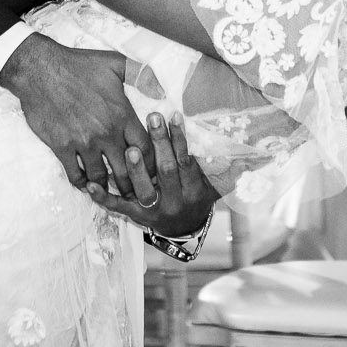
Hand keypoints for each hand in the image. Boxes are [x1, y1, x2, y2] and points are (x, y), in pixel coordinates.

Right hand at [0, 35, 150, 196]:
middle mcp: (105, 133)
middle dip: (133, 184)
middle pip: (126, 170)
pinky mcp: (62, 147)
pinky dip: (82, 183)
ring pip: (100, 176)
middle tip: (136, 193)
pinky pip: (75, 174)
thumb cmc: (78, 64)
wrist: (40, 69)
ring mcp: (83, 142)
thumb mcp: (115, 62)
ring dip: (107, 186)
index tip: (153, 173)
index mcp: (122, 114)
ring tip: (111, 191)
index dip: (152, 165)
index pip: (146, 149)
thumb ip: (142, 75)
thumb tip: (162, 90)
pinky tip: (85, 184)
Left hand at [85, 110, 217, 237]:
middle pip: (167, 171)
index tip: (175, 116)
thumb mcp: (216, 185)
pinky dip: (102, 197)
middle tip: (153, 117)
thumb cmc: (198, 197)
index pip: (187, 163)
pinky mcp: (135, 217)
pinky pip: (117, 207)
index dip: (181, 140)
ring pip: (144, 190)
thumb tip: (257, 153)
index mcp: (194, 192)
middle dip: (160, 143)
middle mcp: (174, 202)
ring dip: (136, 169)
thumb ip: (230, 169)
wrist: (184, 231)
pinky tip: (89, 184)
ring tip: (130, 148)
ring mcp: (153, 211)